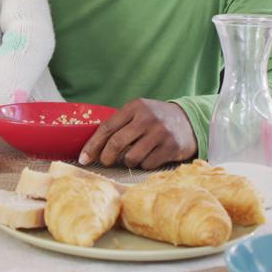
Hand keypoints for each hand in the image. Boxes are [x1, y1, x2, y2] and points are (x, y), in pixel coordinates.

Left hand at [78, 99, 197, 169]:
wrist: (188, 121)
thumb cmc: (155, 120)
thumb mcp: (138, 113)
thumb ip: (119, 124)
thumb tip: (92, 148)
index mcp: (134, 107)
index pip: (107, 127)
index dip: (92, 145)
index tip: (83, 158)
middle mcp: (147, 118)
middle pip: (116, 143)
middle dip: (106, 157)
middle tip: (105, 162)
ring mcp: (160, 132)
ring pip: (131, 157)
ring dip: (128, 161)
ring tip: (133, 156)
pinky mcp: (171, 147)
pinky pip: (147, 164)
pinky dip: (143, 164)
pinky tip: (149, 157)